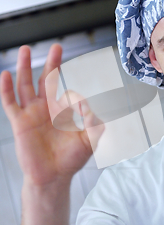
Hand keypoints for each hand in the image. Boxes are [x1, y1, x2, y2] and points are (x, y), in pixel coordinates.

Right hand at [0, 44, 103, 188]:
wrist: (53, 177)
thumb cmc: (71, 160)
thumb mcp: (89, 141)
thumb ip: (94, 123)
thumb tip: (88, 104)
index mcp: (64, 110)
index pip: (68, 90)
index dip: (74, 89)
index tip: (83, 89)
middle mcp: (47, 108)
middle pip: (47, 79)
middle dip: (52, 63)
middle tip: (57, 46)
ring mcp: (32, 113)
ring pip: (26, 85)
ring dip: (24, 67)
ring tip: (25, 49)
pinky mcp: (19, 122)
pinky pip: (10, 102)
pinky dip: (6, 88)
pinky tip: (5, 74)